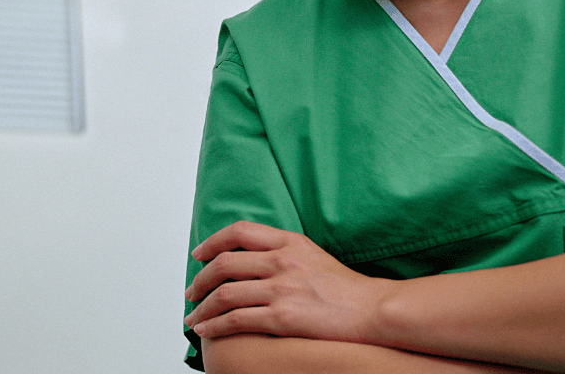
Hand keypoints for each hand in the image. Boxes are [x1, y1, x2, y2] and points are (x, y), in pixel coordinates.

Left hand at [184, 221, 390, 342]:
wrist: (373, 310)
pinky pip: (237, 320)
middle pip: (224, 264)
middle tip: (190, 292)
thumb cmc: (346, 288)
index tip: (198, 255)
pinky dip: (215, 326)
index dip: (212, 242)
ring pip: (225, 294)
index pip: (239, 232)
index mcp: (289, 241)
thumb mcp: (312, 254)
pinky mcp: (283, 317)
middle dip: (200, 280)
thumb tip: (252, 259)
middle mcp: (282, 260)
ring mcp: (281, 288)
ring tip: (193, 318)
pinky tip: (207, 331)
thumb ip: (283, 251)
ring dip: (202, 308)